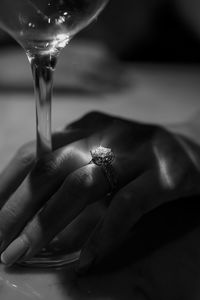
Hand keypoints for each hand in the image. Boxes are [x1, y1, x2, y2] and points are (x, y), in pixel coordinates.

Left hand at [0, 111, 199, 272]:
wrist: (194, 144)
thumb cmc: (139, 154)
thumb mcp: (101, 150)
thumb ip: (72, 167)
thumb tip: (29, 201)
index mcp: (86, 127)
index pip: (35, 152)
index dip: (6, 184)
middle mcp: (106, 134)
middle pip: (50, 168)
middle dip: (16, 208)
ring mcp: (135, 153)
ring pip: (82, 185)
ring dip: (47, 223)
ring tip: (23, 254)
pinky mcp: (164, 174)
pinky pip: (126, 206)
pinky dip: (102, 235)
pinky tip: (84, 260)